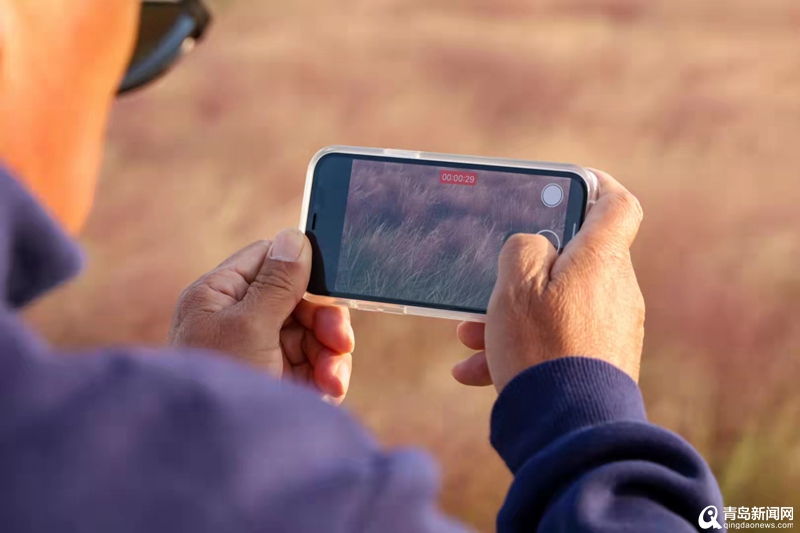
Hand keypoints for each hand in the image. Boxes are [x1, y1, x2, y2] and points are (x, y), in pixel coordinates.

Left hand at [168, 229, 354, 403]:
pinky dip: (328, 373)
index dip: (301, 268)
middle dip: (322, 319)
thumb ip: (278, 282)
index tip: (329, 281)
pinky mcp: (280, 381)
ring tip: (333, 377)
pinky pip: (315, 363)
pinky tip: (330, 389)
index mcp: (219, 296)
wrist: (213, 461)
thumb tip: (295, 236)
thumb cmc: (221, 383)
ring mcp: (261, 352)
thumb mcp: (250, 326)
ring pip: (312, 333)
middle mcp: (239, 320)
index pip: (267, 261)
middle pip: (298, 298)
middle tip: (338, 339)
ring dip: (330, 352)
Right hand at [452, 170, 644, 391]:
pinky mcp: (600, 362)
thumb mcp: (515, 284)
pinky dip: (520, 348)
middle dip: (521, 272)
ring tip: (469, 337)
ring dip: (510, 316)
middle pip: (570, 261)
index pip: (616, 205)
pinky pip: (557, 341)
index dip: (595, 185)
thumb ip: (522, 248)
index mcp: (601, 260)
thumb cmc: (542, 347)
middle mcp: (615, 291)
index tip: (568, 184)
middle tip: (488, 285)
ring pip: (555, 305)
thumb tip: (533, 245)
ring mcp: (610, 329)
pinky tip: (476, 370)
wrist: (569, 427)